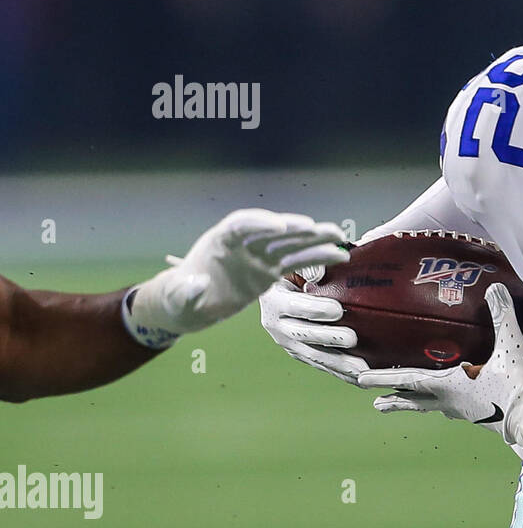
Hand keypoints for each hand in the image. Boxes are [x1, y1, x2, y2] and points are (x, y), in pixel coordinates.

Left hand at [125, 209, 348, 347]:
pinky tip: (339, 256)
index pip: (241, 225)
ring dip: (315, 238)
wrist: (190, 304)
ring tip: (339, 235)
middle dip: (294, 227)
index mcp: (219, 241)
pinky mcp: (271, 270)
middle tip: (315, 227)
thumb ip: (186, 291)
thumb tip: (199, 283)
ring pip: (291, 243)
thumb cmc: (180, 298)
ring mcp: (259, 256)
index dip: (260, 223)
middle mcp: (243, 244)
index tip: (279, 226)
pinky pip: (297, 262)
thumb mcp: (179, 297)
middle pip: (272, 230)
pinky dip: (317, 258)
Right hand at [259, 273, 370, 384]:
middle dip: (329, 338)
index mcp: (274, 300)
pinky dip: (340, 373)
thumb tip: (334, 260)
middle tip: (353, 338)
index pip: (294, 306)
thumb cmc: (291, 268)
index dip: (315, 309)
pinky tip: (360, 380)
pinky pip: (321, 364)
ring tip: (361, 369)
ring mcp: (287, 342)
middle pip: (303, 335)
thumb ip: (311, 264)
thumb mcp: (295, 262)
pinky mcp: (299, 352)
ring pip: (312, 355)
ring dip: (338, 364)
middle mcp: (276, 325)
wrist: (274, 287)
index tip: (338, 309)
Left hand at [357, 283, 522, 454]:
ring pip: (429, 407)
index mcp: (450, 385)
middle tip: (373, 400)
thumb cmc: (519, 386)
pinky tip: (443, 404)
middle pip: (414, 398)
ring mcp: (464, 411)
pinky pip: (449, 408)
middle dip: (392, 396)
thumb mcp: (511, 347)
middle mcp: (451, 401)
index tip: (359, 380)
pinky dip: (436, 404)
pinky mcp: (479, 415)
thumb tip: (494, 288)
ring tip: (394, 405)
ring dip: (411, 403)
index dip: (384, 377)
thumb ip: (502, 316)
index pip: (409, 379)